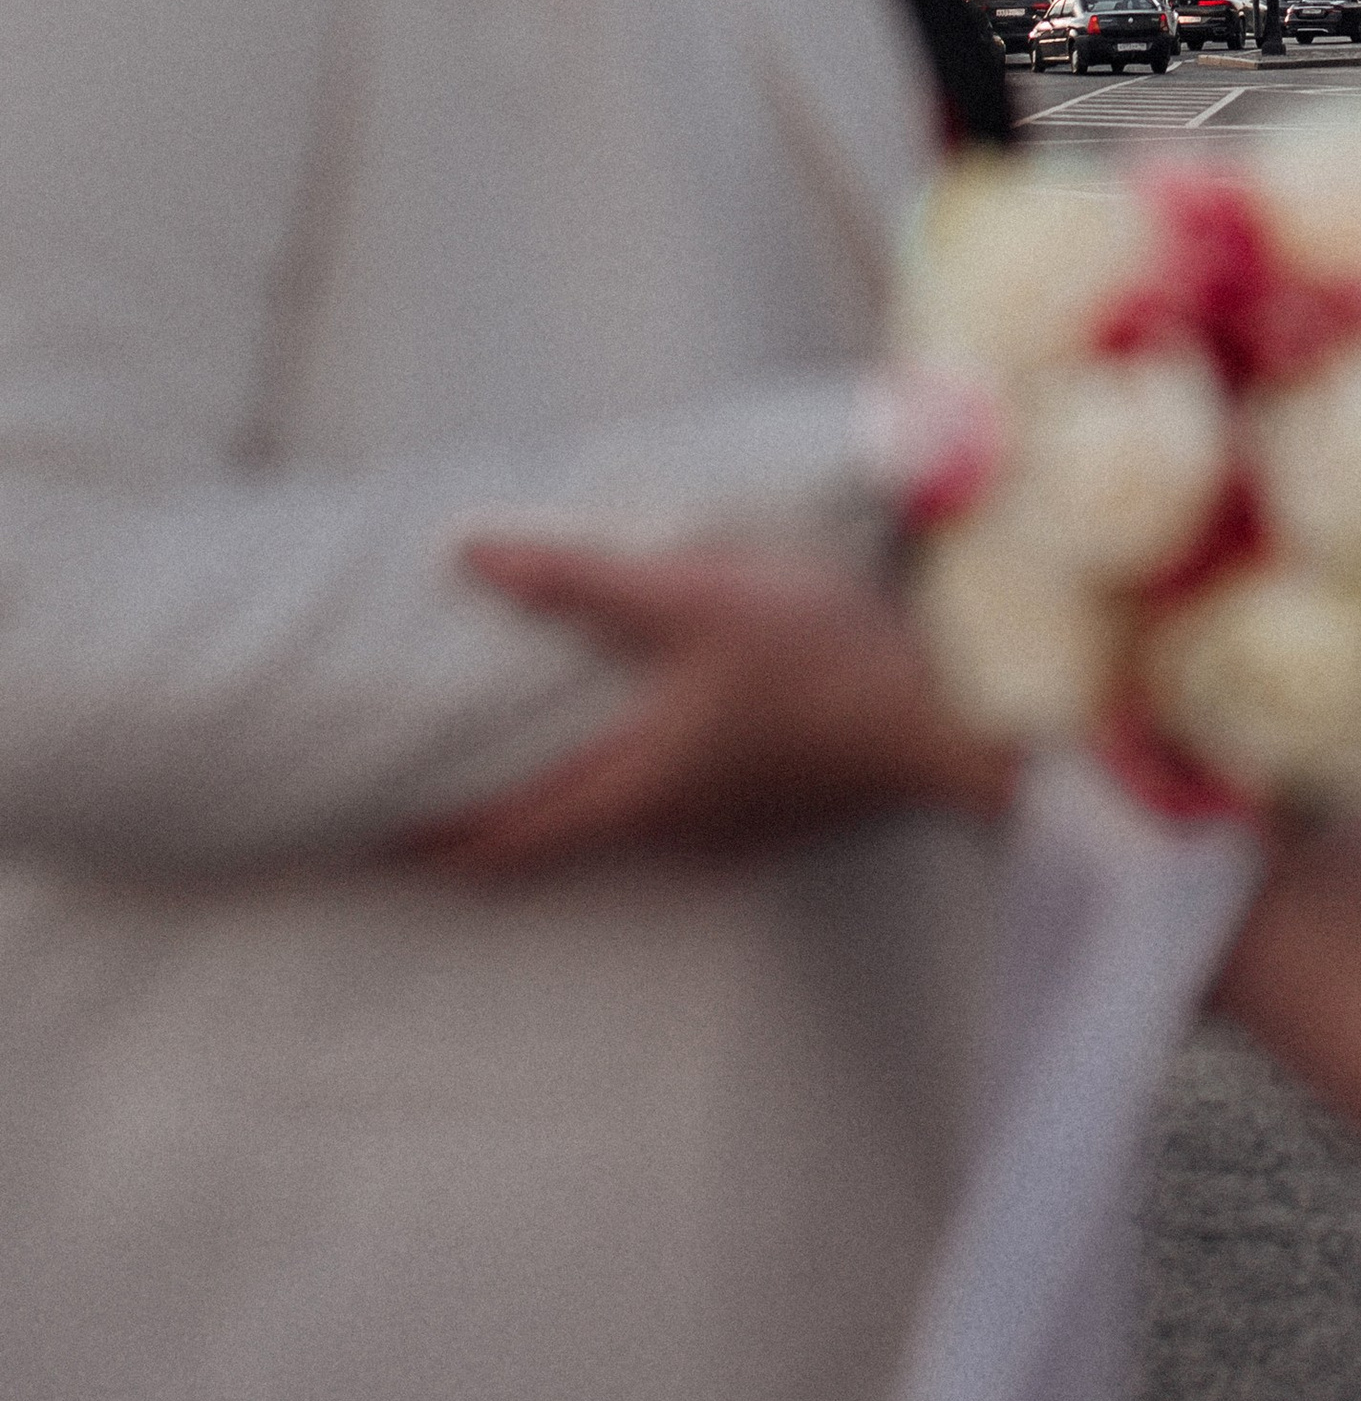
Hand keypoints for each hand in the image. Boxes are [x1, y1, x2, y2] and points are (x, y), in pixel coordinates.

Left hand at [398, 540, 1018, 878]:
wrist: (947, 717)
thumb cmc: (819, 660)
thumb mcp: (694, 597)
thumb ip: (582, 578)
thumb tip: (472, 552)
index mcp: (635, 792)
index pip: (507, 843)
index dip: (435, 848)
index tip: (374, 844)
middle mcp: (671, 830)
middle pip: (557, 842)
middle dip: (492, 823)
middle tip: (437, 790)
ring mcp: (728, 830)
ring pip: (621, 825)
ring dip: (570, 798)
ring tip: (536, 749)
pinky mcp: (775, 812)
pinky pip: (682, 809)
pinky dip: (640, 783)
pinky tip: (657, 733)